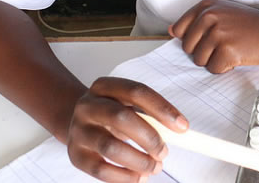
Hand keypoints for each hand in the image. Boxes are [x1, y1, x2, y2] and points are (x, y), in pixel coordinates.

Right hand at [67, 77, 187, 181]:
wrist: (79, 125)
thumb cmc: (112, 115)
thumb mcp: (127, 106)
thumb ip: (151, 115)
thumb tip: (181, 130)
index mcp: (104, 86)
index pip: (136, 92)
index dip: (162, 109)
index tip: (183, 127)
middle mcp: (87, 106)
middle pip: (121, 118)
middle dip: (149, 138)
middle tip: (164, 152)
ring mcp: (78, 131)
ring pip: (110, 148)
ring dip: (139, 161)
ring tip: (154, 167)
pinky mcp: (75, 156)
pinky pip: (101, 170)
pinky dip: (125, 177)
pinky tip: (139, 177)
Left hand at [169, 0, 258, 73]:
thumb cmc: (251, 24)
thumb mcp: (224, 12)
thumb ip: (197, 20)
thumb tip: (171, 31)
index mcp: (206, 6)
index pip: (179, 31)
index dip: (193, 40)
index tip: (209, 39)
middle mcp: (210, 16)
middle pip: (188, 48)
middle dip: (204, 52)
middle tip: (225, 45)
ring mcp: (219, 33)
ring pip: (199, 60)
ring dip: (215, 60)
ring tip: (232, 49)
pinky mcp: (228, 50)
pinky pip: (213, 69)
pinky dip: (224, 68)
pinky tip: (237, 57)